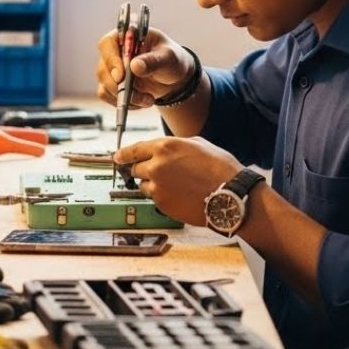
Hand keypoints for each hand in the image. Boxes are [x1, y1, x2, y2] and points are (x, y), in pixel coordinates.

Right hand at [95, 26, 194, 108]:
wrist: (173, 77)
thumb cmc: (171, 59)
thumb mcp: (168, 57)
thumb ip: (153, 61)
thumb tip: (135, 66)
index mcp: (127, 36)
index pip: (107, 43)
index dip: (111, 60)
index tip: (121, 76)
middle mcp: (115, 52)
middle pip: (104, 69)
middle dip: (121, 86)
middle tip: (140, 95)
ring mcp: (111, 69)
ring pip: (105, 85)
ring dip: (126, 97)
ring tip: (148, 99)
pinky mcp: (112, 85)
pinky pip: (109, 97)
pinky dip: (125, 103)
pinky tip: (142, 101)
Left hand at [116, 136, 244, 226]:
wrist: (231, 195)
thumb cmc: (221, 169)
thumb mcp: (199, 145)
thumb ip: (176, 145)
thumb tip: (164, 149)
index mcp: (165, 146)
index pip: (133, 149)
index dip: (123, 154)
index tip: (118, 157)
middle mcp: (156, 165)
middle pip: (135, 168)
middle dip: (144, 169)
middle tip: (159, 172)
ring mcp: (157, 186)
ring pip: (143, 184)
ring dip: (153, 183)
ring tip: (175, 184)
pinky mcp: (162, 203)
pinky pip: (154, 198)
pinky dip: (162, 196)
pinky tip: (179, 194)